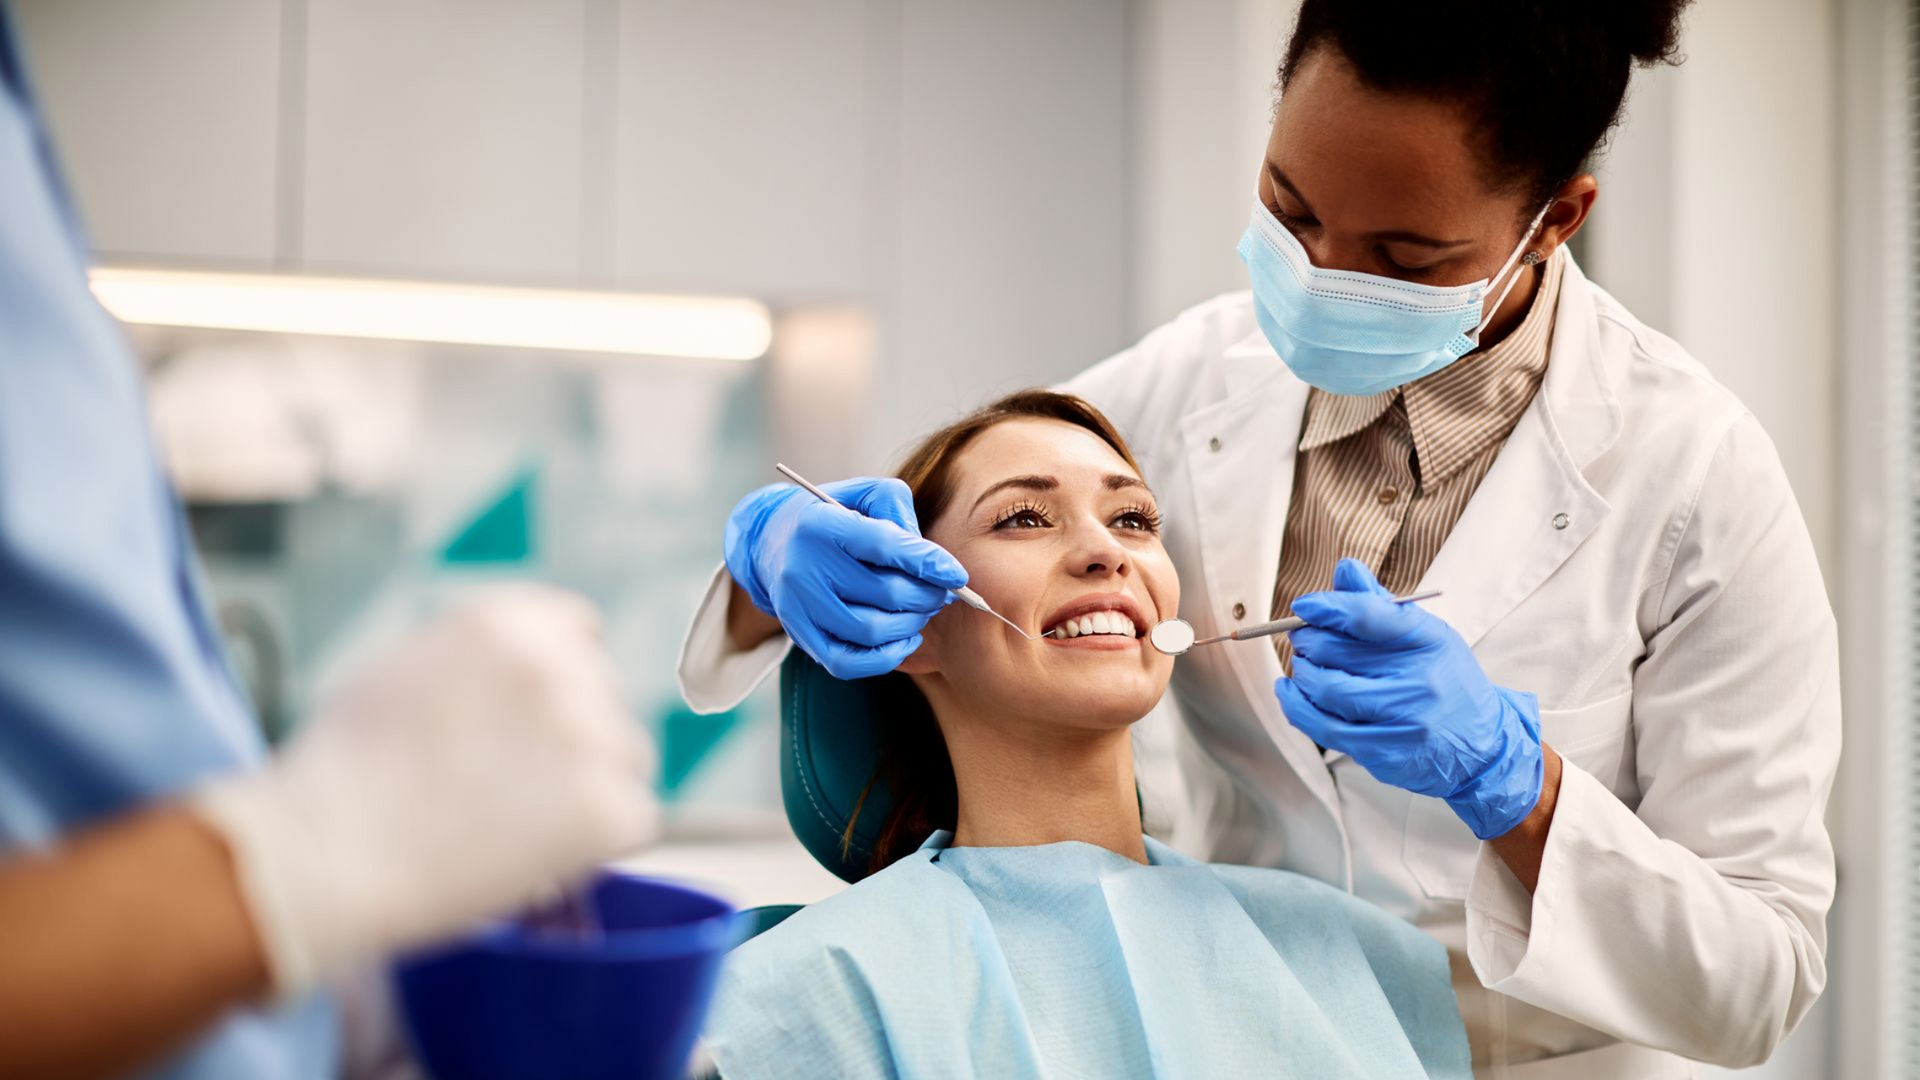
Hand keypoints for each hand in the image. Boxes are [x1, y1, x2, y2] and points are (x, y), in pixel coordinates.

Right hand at [193, 586, 659, 993]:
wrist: (325, 857)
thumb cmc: (343, 777)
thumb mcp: (405, 670)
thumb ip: (480, 661)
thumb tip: (526, 674)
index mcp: (507, 622)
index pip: (581, 632)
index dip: (565, 680)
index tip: (541, 723)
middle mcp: (558, 665)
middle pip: (606, 698)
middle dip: (573, 740)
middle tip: (512, 791)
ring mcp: (590, 734)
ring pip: (626, 760)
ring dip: (590, 790)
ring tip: (512, 828)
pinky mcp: (609, 806)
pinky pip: (635, 821)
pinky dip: (597, 847)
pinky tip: (534, 858)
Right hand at [723, 477, 967, 678]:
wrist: (771, 541)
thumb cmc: (832, 514)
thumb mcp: (863, 495)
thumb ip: (899, 513)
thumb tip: (932, 559)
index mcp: (823, 524)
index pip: (884, 545)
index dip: (928, 563)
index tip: (957, 575)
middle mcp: (805, 567)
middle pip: (885, 593)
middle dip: (926, 596)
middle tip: (940, 593)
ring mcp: (798, 606)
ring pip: (871, 631)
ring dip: (911, 625)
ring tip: (921, 611)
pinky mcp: (799, 635)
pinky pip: (848, 663)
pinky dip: (886, 656)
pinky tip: (904, 638)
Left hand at [1274, 559, 1543, 839]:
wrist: (1482, 745)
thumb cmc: (1444, 680)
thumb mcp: (1426, 635)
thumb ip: (1380, 606)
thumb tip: (1345, 569)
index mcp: (1429, 641)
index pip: (1367, 615)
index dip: (1327, 607)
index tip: (1304, 606)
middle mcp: (1419, 681)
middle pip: (1337, 653)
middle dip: (1308, 641)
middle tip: (1303, 637)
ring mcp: (1403, 721)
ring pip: (1326, 690)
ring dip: (1302, 673)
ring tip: (1303, 664)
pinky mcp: (1385, 753)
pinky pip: (1325, 727)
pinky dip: (1298, 706)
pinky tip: (1291, 692)